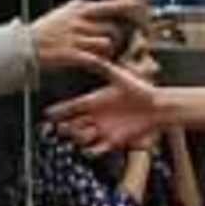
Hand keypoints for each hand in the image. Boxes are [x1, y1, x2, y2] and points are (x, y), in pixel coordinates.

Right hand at [26, 0, 140, 72]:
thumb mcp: (64, 13)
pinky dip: (102, 65)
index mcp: (80, 8)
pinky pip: (95, 59)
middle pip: (113, 28)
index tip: (140, 14)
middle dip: (118, 40)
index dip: (129, 12)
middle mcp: (80, 20)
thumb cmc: (43, 31)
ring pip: (106, 43)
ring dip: (107, 52)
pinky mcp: (71, 53)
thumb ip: (83, 11)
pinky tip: (102, 68)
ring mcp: (76, 36)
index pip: (113, 5)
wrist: (22, 46)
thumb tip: (101, 7)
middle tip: (117, 48)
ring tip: (102, 57)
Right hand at [49, 63, 168, 156]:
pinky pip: (97, 150)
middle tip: (62, 127)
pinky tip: (93, 146)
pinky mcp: (114, 141)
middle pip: (71, 125)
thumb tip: (91, 54)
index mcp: (94, 101)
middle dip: (64, 127)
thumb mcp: (120, 77)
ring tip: (85, 132)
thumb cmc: (140, 89)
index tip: (47, 114)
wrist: (157, 106)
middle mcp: (96, 117)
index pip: (70, 107)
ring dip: (79, 137)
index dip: (58, 111)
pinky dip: (92, 151)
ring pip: (81, 138)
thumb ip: (104, 68)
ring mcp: (103, 129)